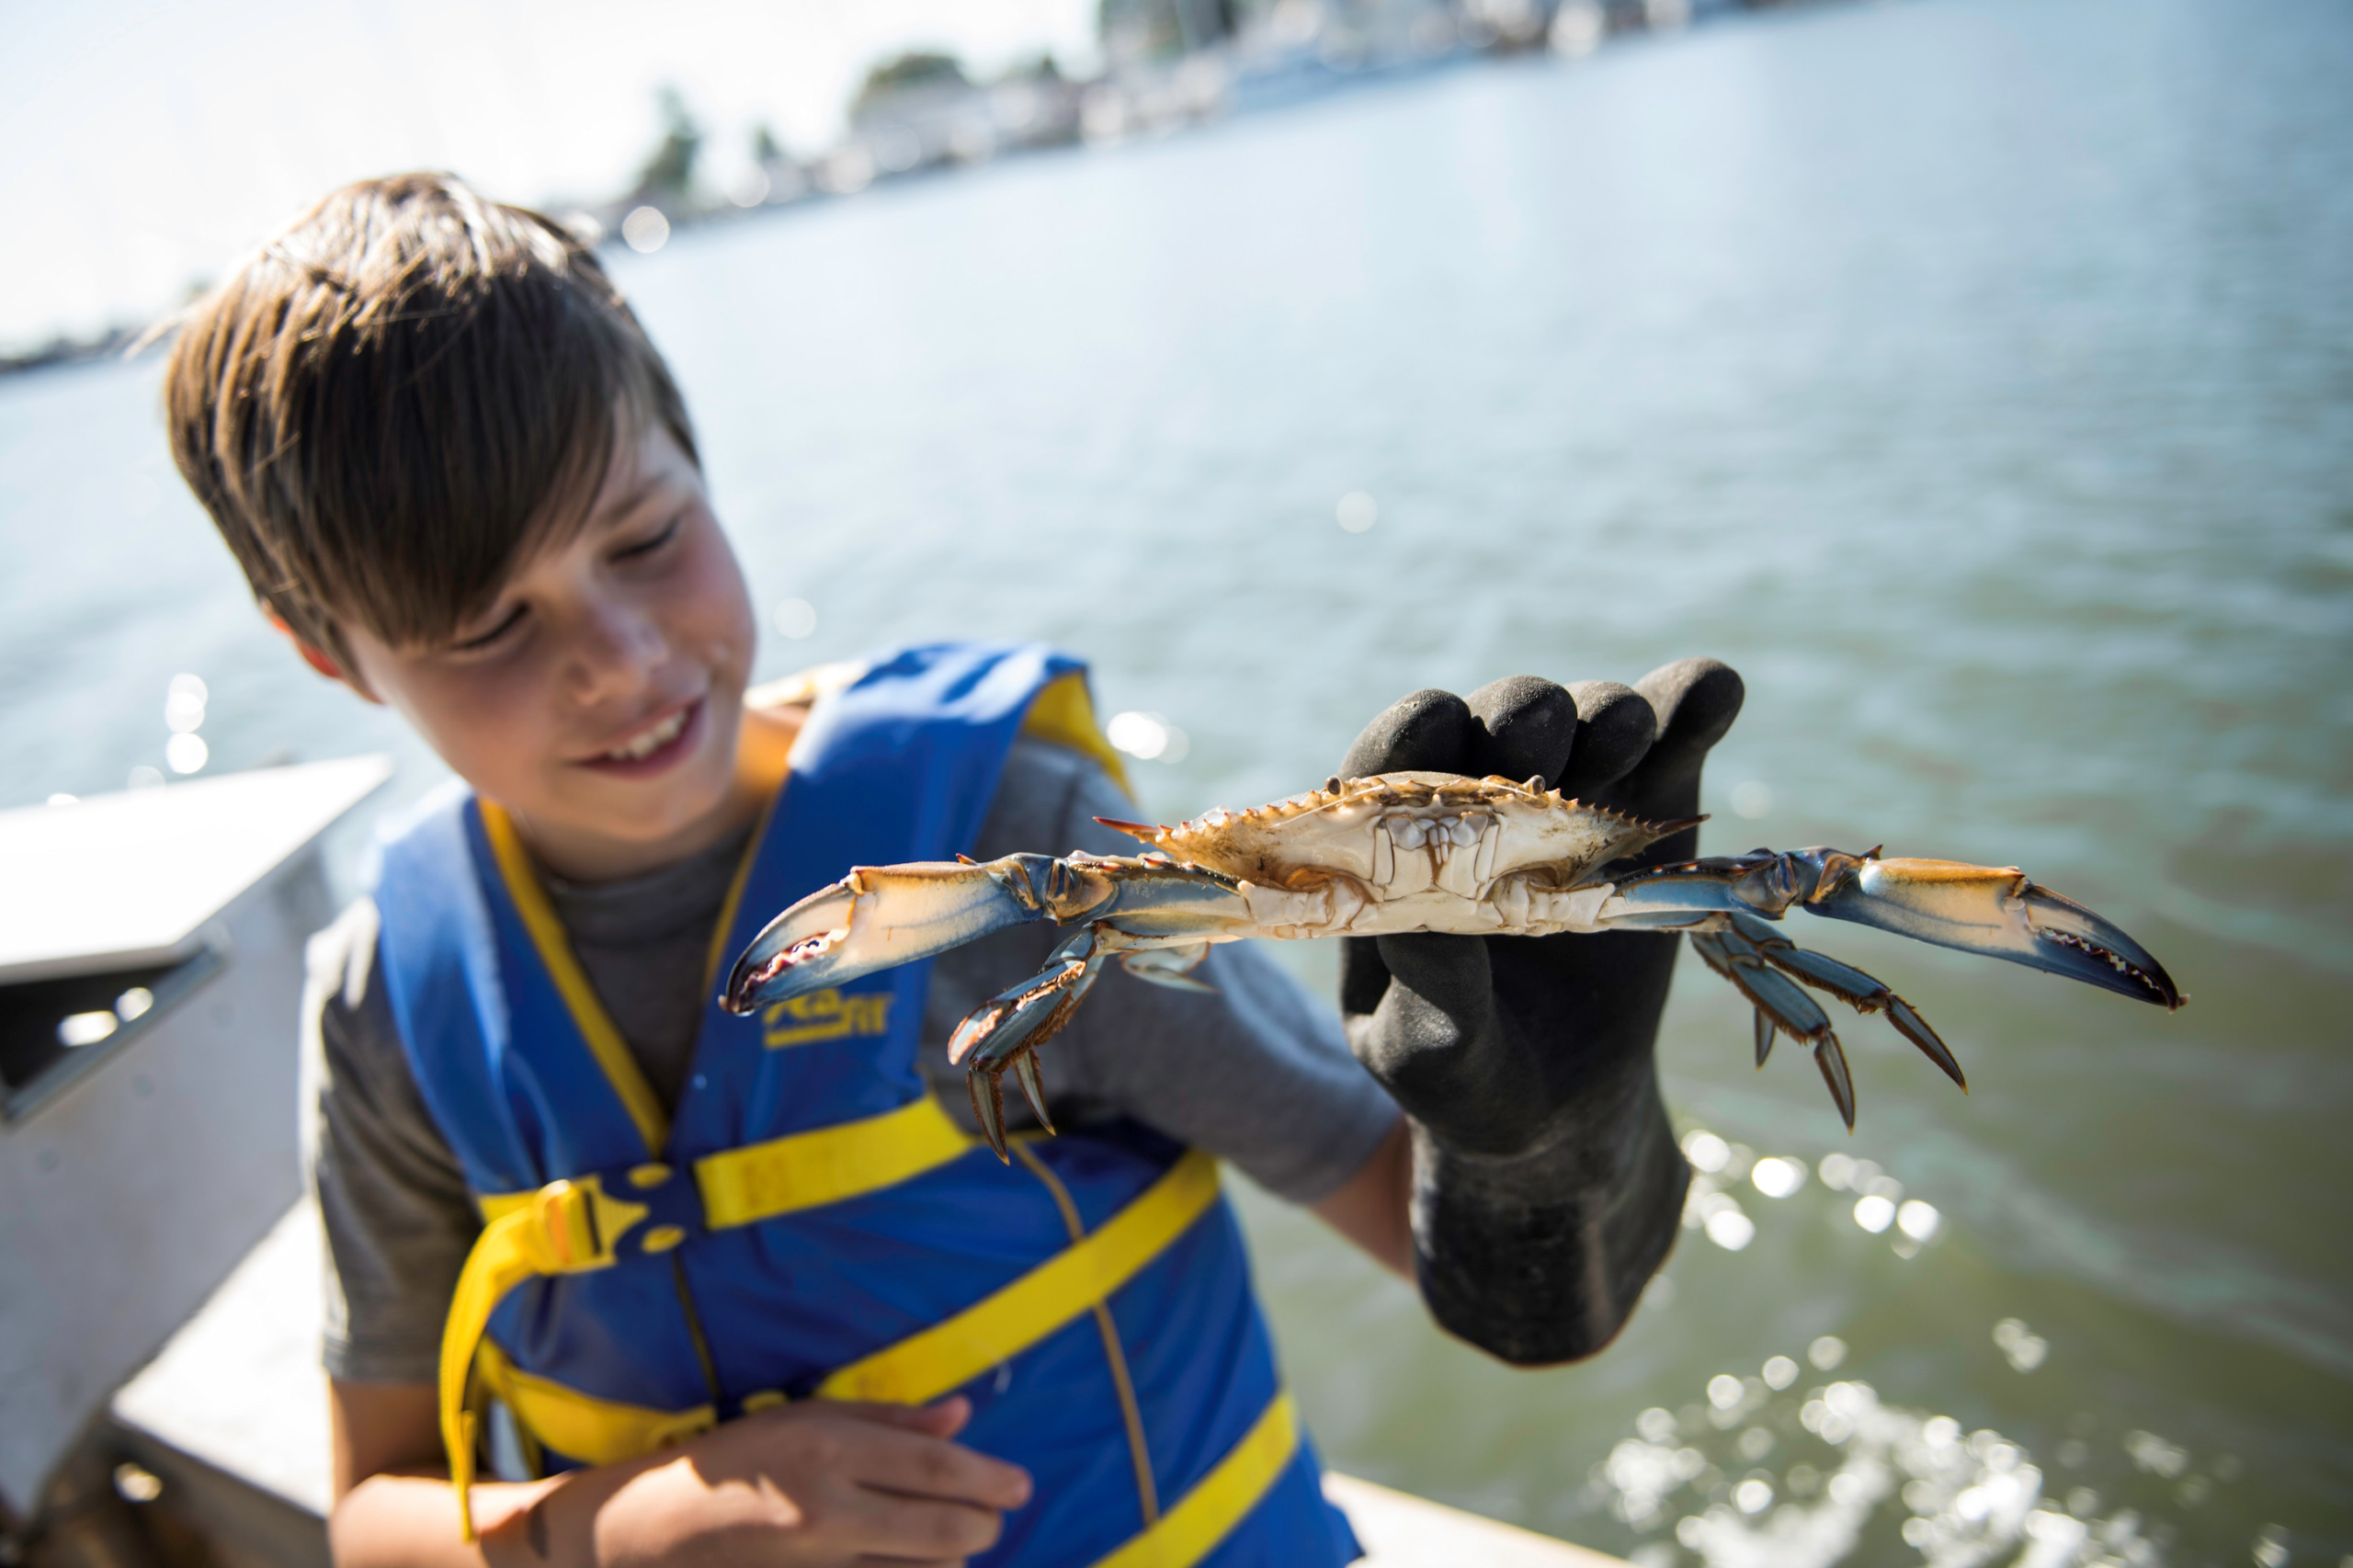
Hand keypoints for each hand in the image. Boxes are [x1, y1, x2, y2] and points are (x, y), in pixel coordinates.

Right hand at [545, 1396, 1030, 1567]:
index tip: (1023, 1484)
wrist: (652, 1534)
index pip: (936, 1469)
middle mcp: (827, 1510)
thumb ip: (890, 1421)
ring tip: (946, 1537)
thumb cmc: (738, 1462)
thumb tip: (963, 1417)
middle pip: (945, 1529)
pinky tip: (912, 1561)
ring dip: (949, 1557)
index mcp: (828, 1451)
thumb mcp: (807, 1418)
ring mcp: (818, 1565)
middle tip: (993, 1513)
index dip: (992, 1478)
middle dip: (984, 1523)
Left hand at [1339, 659, 1742, 1151]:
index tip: (1437, 728)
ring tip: (1625, 736)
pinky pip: (1675, 738)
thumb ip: (1430, 987)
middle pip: (1495, 721)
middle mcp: (1485, 802)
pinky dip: (1693, 703)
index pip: (1394, 761)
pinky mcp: (1655, 811)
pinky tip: (1714, 696)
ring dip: (1605, 712)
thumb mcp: (1433, 1051)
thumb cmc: (1467, 1075)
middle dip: (1519, 717)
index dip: (1413, 734)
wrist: (1564, 1110)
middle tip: (1543, 743)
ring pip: (1585, 717)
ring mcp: (1575, 799)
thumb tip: (1422, 916)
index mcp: (1400, 844)